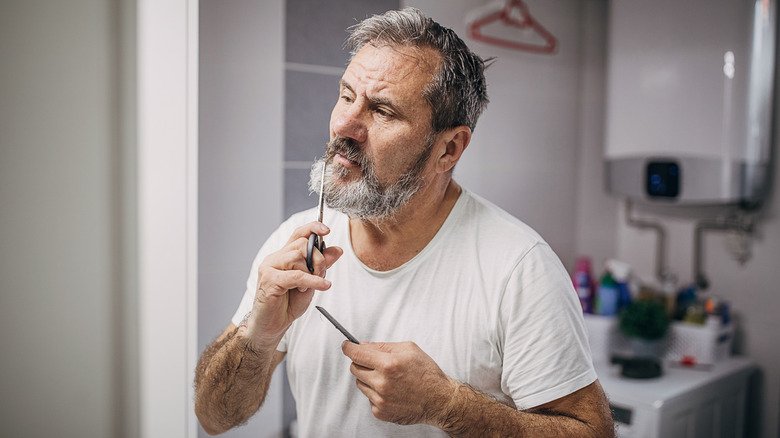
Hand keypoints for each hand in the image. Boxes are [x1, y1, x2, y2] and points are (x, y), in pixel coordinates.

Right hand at [245, 222, 342, 349]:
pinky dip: (313, 280)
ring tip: (309, 287)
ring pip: (298, 256)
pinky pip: (296, 275)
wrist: (272, 326)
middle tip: (321, 275)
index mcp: (284, 256)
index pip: (298, 234)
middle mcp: (275, 258)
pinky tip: (322, 285)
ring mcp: (269, 268)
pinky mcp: (269, 280)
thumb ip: (321, 266)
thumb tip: (336, 250)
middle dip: (318, 259)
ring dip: (312, 272)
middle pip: (302, 244)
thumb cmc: (287, 305)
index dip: (312, 228)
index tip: (326, 229)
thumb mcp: (311, 282)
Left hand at [342, 341, 457, 425]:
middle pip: (355, 368)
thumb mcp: (409, 349)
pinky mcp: (381, 412)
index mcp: (388, 364)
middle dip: (361, 362)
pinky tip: (391, 391)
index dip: (348, 348)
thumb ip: (383, 346)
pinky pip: (368, 398)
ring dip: (369, 378)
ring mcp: (380, 399)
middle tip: (374, 363)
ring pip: (360, 383)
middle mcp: (382, 383)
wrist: (439, 400)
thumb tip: (364, 345)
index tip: (346, 346)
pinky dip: (375, 393)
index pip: (356, 353)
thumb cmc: (427, 374)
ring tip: (388, 379)